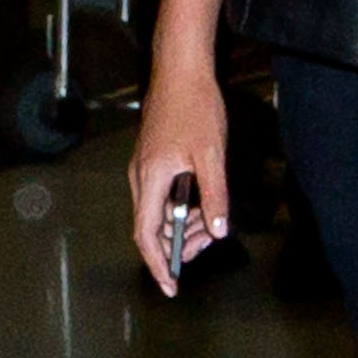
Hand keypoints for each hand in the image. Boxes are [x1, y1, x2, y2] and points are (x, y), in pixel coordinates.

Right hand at [129, 61, 230, 294]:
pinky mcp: (152, 161)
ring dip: (182, 224)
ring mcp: (144, 169)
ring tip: (209, 224)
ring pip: (158, 211)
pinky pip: (161, 195)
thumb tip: (216, 231)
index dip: (158, 262)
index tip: (171, 284)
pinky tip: (202, 203)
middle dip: (177, 244)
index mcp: (151, 179)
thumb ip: (214, 196)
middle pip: (151, 227)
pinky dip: (180, 206)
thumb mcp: (211, 156)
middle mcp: (141, 178)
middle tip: (205, 246)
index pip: (147, 234)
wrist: (181, 72)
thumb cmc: (195, 109)